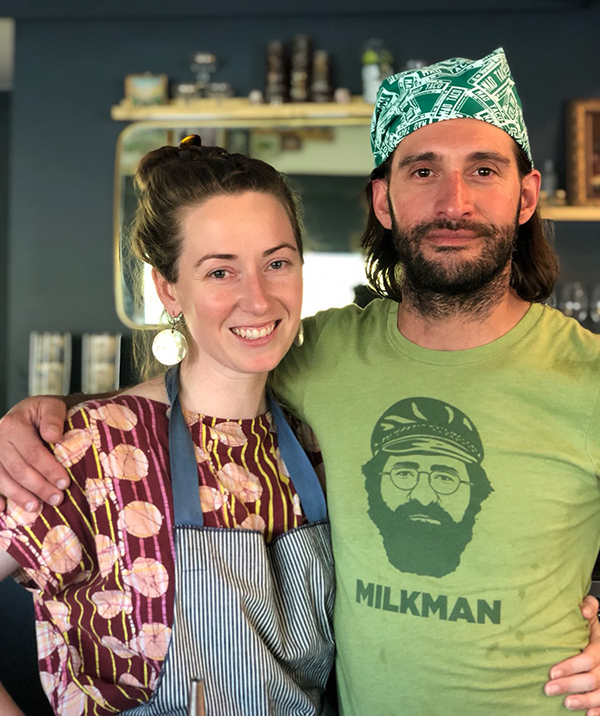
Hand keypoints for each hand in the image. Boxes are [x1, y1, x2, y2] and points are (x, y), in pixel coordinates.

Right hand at [0, 396, 68, 511]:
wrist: (28, 413)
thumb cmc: (43, 413)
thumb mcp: (52, 407)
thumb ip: (53, 418)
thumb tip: (53, 436)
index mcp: (13, 425)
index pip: (33, 453)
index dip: (49, 469)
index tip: (64, 483)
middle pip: (19, 469)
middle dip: (39, 487)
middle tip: (57, 499)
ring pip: (3, 479)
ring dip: (20, 496)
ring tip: (37, 507)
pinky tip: (3, 509)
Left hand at [545, 595, 599, 712]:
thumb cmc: (591, 627)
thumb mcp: (591, 613)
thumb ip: (588, 606)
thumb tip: (583, 611)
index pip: (588, 659)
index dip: (571, 667)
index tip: (552, 672)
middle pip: (592, 679)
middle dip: (570, 685)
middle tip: (549, 689)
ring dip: (584, 701)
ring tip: (566, 704)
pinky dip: (599, 711)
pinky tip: (589, 715)